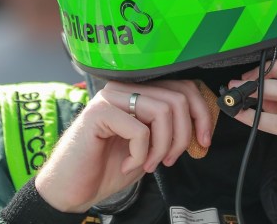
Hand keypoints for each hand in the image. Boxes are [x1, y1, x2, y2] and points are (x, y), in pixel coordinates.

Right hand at [34, 79, 213, 212]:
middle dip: (183, 136)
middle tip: (170, 160)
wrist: (72, 188)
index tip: (204, 141)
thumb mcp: (149, 146)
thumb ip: (169, 129)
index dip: (201, 113)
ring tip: (149, 164)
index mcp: (138, 91)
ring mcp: (110, 97)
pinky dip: (141, 154)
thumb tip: (201, 124)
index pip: (182, 87)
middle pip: (177, 98)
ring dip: (163, 146)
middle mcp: (124, 88)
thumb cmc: (108, 167)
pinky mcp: (98, 113)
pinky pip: (139, 130)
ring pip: (162, 111)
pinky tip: (128, 164)